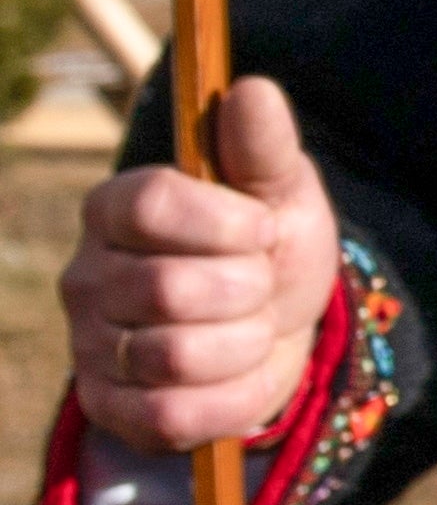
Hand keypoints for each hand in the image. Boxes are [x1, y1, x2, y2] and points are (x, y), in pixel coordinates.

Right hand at [60, 74, 337, 453]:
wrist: (277, 328)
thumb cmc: (268, 249)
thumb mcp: (281, 191)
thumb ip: (264, 146)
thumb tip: (253, 89)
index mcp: (117, 206)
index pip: (153, 205)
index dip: (228, 223)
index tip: (263, 228)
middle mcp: (87, 275)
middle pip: (169, 288)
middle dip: (248, 289)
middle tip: (259, 283)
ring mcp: (90, 345)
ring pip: (175, 355)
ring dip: (245, 343)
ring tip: (250, 326)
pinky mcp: (109, 406)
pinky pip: (174, 415)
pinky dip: (231, 396)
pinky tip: (236, 372)